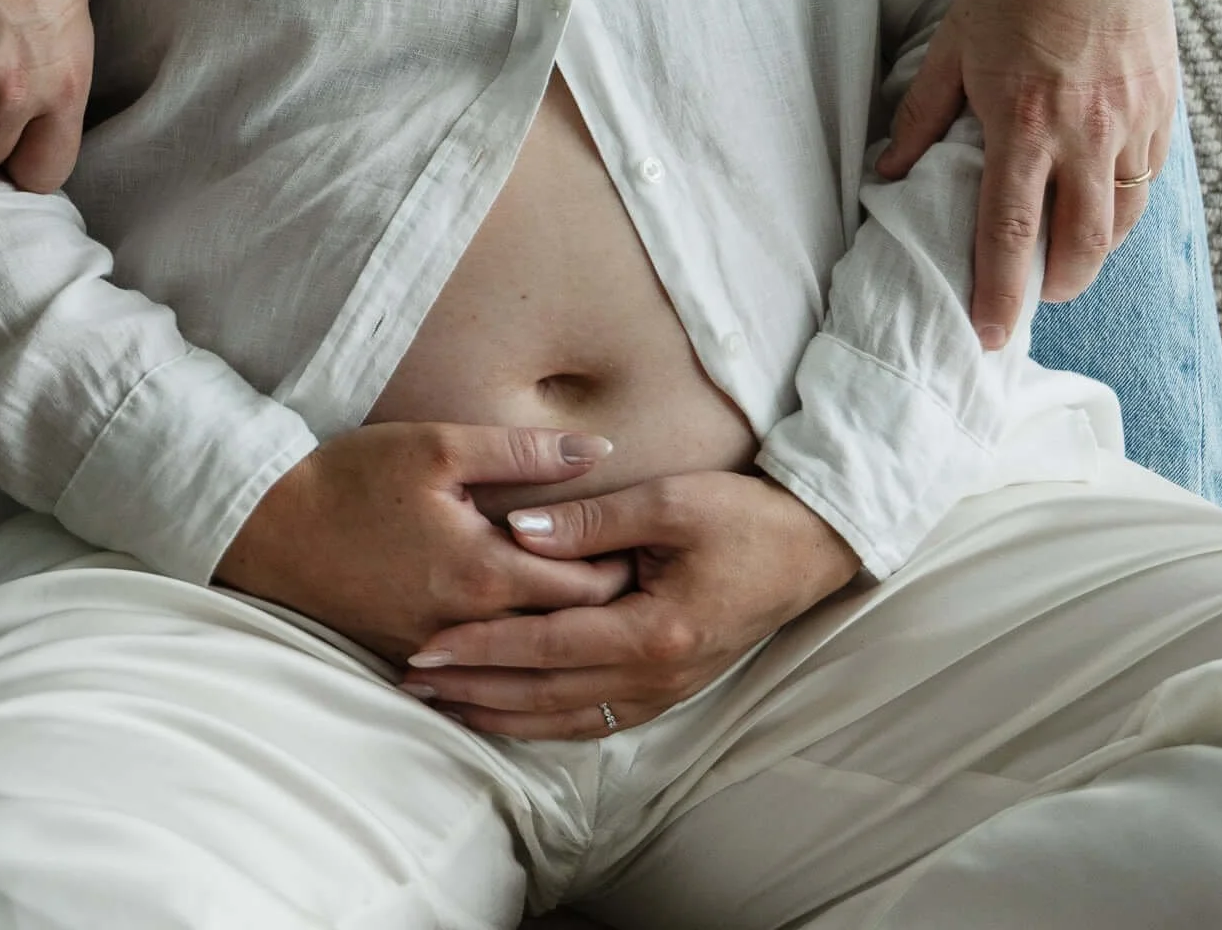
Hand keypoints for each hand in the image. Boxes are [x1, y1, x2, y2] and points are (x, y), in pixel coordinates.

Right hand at [216, 424, 632, 665]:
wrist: (271, 529)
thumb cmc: (355, 479)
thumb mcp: (439, 446)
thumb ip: (523, 451)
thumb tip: (596, 449)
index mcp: (484, 574)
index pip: (585, 590)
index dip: (624, 570)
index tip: (648, 545)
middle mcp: (468, 627)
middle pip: (563, 634)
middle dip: (604, 609)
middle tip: (640, 577)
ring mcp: (438, 651)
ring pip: (525, 660)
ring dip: (561, 636)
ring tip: (598, 606)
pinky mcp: (411, 656)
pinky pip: (482, 669)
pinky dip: (514, 655)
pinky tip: (533, 633)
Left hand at [400, 472, 858, 738]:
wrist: (808, 550)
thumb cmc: (743, 517)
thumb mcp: (671, 500)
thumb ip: (594, 519)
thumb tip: (520, 530)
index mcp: (654, 630)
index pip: (547, 644)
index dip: (483, 645)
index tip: (427, 643)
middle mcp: (655, 676)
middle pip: (545, 693)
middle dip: (474, 687)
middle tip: (413, 680)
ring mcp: (662, 691)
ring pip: (563, 717)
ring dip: (500, 711)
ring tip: (444, 702)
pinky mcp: (666, 690)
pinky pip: (592, 720)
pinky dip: (542, 720)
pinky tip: (508, 712)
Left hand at [876, 0, 1177, 346]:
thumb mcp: (953, 44)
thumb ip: (922, 116)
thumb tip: (890, 174)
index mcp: (1024, 123)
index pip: (1009, 234)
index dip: (998, 294)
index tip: (989, 335)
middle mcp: (1086, 134)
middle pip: (1080, 247)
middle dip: (1057, 287)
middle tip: (1034, 297)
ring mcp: (1134, 122)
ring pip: (1123, 220)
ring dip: (1094, 250)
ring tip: (1066, 255)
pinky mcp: (1165, 108)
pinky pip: (1149, 179)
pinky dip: (1124, 201)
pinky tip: (1102, 197)